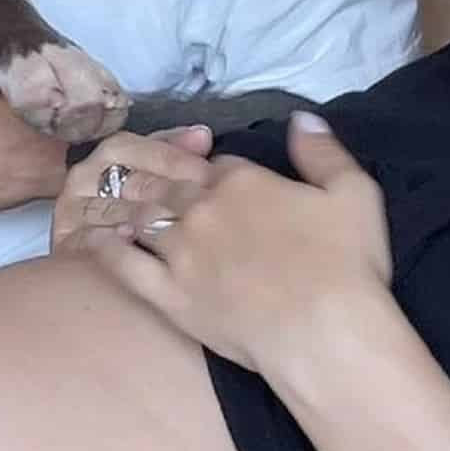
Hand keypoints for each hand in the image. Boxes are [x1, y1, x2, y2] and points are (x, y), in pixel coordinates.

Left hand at [65, 114, 393, 377]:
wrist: (325, 333)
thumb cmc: (347, 266)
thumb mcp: (354, 195)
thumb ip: (323, 151)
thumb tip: (300, 117)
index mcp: (239, 181)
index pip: (213, 164)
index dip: (213, 172)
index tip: (217, 185)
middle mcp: (199, 208)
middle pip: (166, 184)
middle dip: (157, 181)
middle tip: (149, 187)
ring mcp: (177, 251)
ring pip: (139, 215)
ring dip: (127, 207)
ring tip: (114, 207)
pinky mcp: (166, 293)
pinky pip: (122, 263)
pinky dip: (106, 247)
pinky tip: (95, 238)